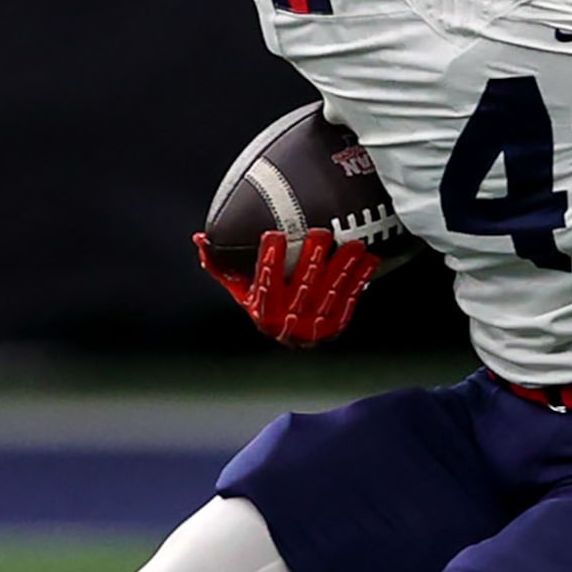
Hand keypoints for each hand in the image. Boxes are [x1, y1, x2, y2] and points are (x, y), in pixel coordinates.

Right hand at [195, 229, 378, 347]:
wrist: (292, 338)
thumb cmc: (265, 307)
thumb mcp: (241, 292)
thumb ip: (222, 267)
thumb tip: (201, 240)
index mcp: (265, 312)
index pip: (266, 283)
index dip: (270, 259)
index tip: (273, 235)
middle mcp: (290, 320)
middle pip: (303, 286)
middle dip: (312, 259)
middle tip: (321, 233)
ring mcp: (316, 324)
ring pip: (331, 292)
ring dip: (343, 267)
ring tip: (354, 244)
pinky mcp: (337, 323)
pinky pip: (351, 299)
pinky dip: (360, 279)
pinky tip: (369, 260)